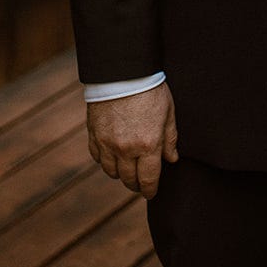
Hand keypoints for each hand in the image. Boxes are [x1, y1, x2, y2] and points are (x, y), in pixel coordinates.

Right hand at [86, 82, 177, 199]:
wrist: (122, 73)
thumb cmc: (150, 90)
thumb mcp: (168, 112)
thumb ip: (170, 138)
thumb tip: (172, 159)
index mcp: (148, 145)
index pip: (148, 179)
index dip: (150, 190)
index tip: (151, 192)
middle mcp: (126, 149)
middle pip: (129, 180)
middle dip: (136, 184)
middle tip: (141, 183)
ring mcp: (107, 144)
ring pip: (111, 172)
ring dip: (120, 173)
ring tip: (128, 168)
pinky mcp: (94, 136)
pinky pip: (98, 158)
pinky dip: (105, 160)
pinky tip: (112, 155)